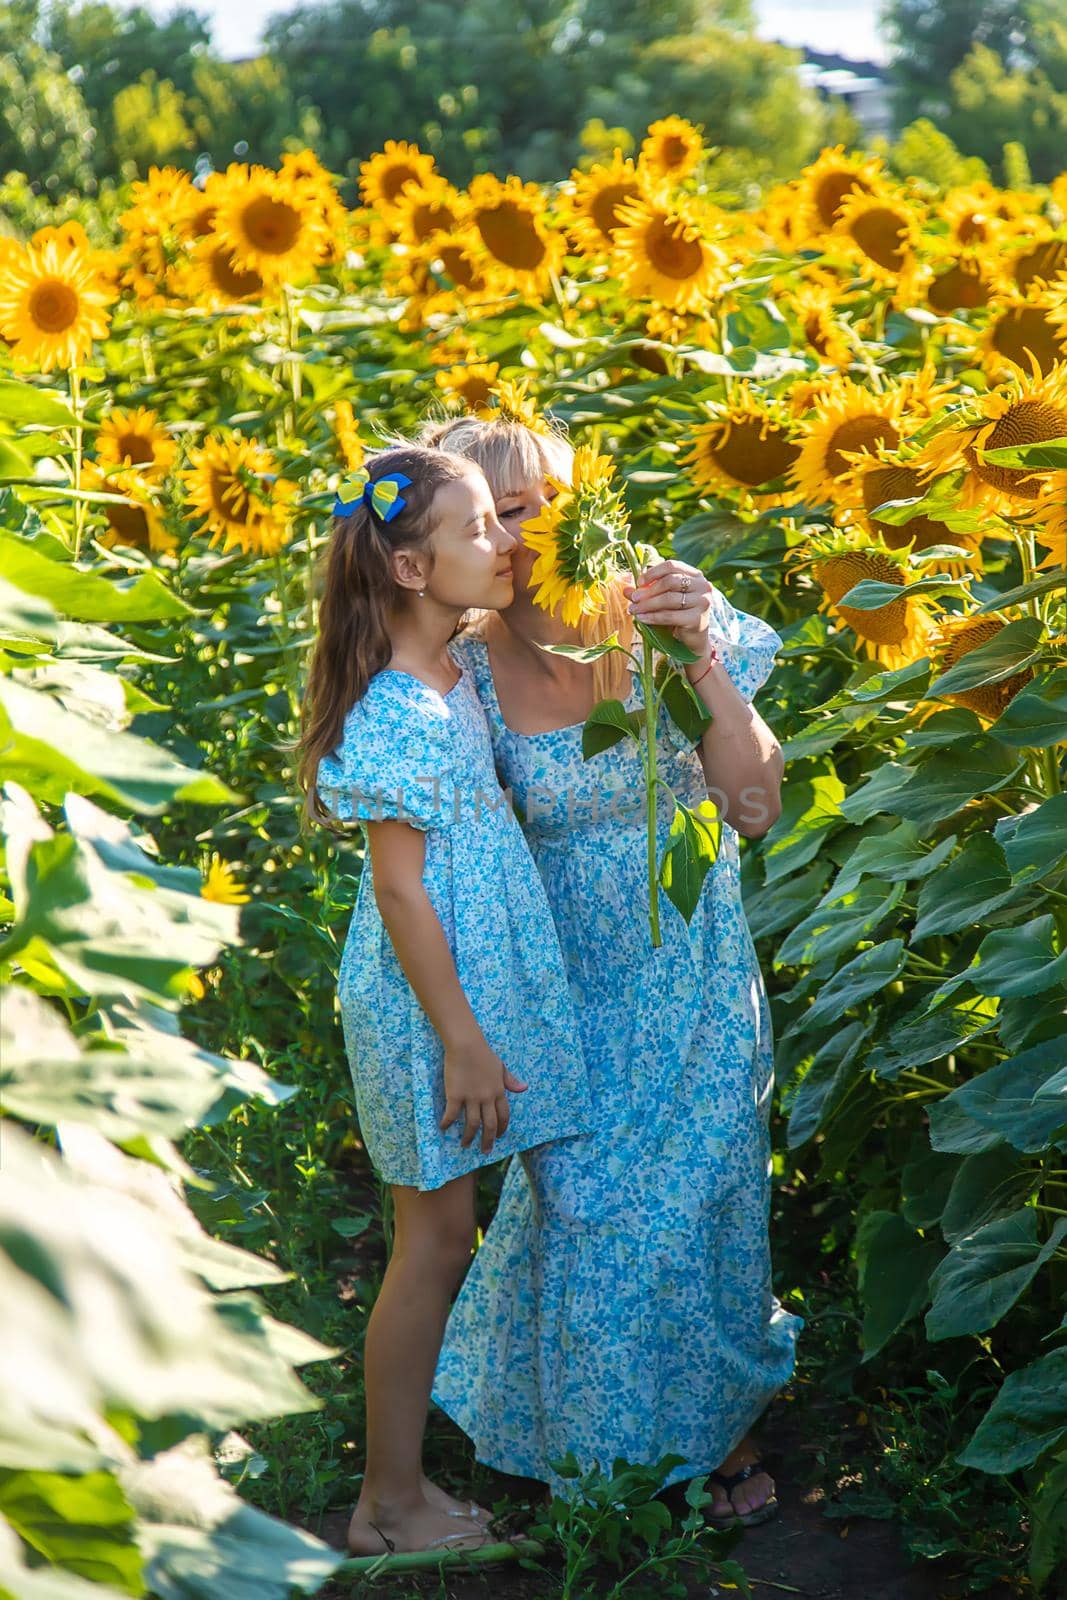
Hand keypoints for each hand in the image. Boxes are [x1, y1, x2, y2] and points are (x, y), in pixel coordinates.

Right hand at [440, 1037, 527, 1153]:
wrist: (467, 1045)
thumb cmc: (483, 1054)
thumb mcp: (500, 1067)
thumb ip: (510, 1080)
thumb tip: (524, 1088)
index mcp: (498, 1091)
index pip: (503, 1116)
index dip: (501, 1128)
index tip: (498, 1137)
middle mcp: (487, 1098)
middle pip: (489, 1125)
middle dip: (488, 1140)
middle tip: (485, 1151)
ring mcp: (471, 1098)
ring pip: (472, 1124)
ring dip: (469, 1137)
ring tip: (465, 1145)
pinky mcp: (455, 1095)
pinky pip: (451, 1114)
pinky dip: (447, 1123)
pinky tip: (443, 1128)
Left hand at [622, 559, 716, 660]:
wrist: (692, 639)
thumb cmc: (677, 615)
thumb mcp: (661, 600)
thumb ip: (645, 592)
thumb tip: (625, 588)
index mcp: (694, 575)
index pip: (672, 565)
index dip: (653, 572)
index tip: (639, 583)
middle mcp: (702, 586)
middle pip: (670, 581)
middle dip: (648, 590)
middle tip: (634, 599)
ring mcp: (702, 602)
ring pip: (669, 599)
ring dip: (648, 604)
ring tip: (634, 610)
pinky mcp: (697, 619)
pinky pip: (670, 616)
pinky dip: (653, 617)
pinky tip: (642, 618)